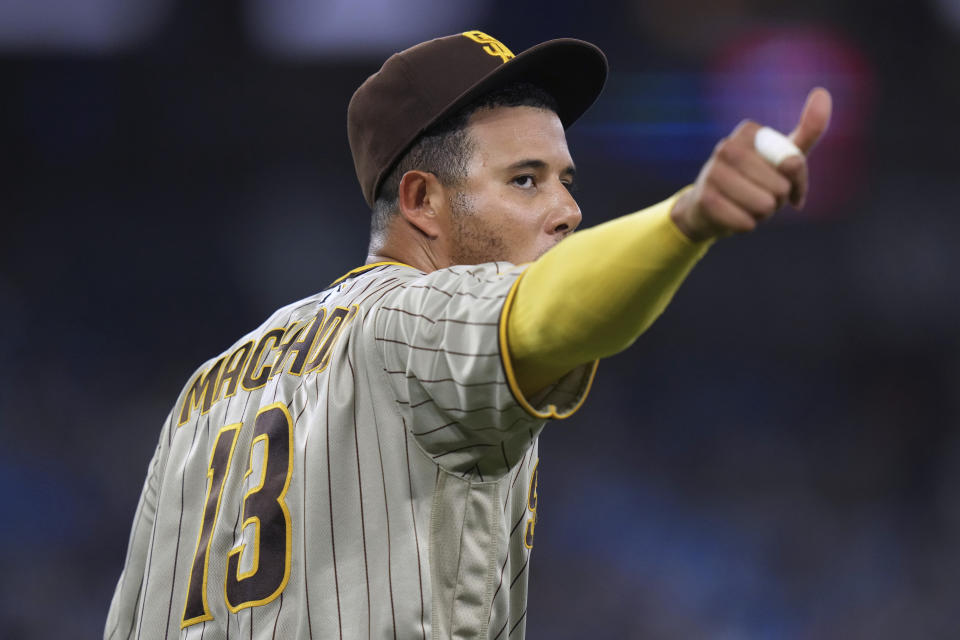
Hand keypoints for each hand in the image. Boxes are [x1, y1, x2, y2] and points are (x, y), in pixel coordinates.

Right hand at [671, 87, 832, 241]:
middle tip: (761, 196)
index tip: (782, 182)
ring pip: (763, 205)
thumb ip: (808, 130)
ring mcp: (711, 172)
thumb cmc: (753, 180)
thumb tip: (822, 92)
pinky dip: (747, 226)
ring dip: (762, 215)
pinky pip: (745, 221)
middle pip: (780, 187)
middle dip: (778, 201)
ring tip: (747, 206)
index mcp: (748, 132)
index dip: (796, 182)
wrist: (708, 209)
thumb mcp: (783, 157)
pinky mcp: (704, 199)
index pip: (794, 164)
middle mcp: (726, 147)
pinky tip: (735, 218)